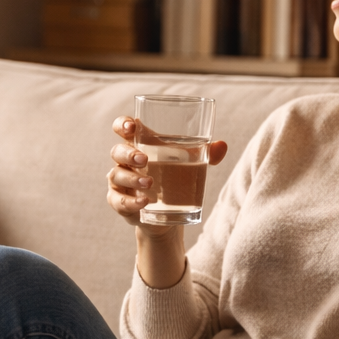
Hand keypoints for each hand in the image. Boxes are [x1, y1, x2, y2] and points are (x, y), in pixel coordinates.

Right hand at [105, 116, 227, 228]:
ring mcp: (120, 182)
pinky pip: (118, 201)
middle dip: (128, 154)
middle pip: (117, 151)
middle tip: (144, 160)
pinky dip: (130, 202)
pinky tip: (144, 202)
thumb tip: (222, 145)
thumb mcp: (191, 164)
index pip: (122, 128)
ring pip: (116, 175)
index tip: (131, 127)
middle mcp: (124, 161)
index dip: (122, 124)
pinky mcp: (120, 202)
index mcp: (139, 144)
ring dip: (132, 178)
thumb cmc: (175, 178)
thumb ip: (205, 154)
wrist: (167, 214)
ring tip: (150, 183)